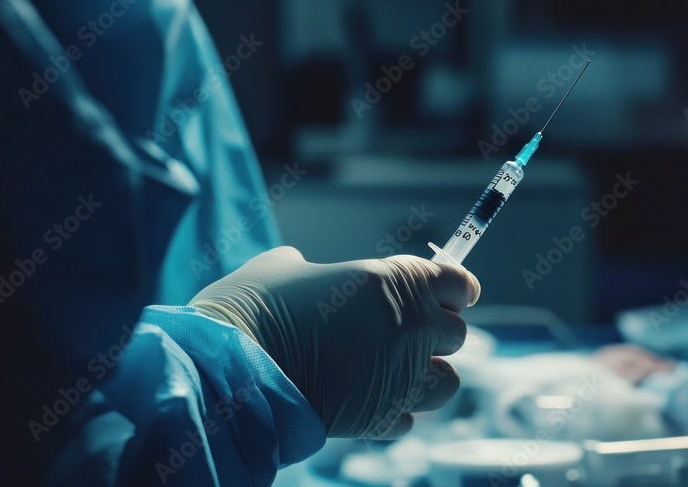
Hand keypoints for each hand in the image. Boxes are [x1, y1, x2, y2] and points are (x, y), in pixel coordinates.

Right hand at [189, 246, 479, 437]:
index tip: (445, 295)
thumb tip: (306, 272)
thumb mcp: (284, 269)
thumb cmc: (250, 309)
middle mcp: (410, 329)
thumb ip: (314, 270)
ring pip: (447, 383)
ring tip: (394, 372)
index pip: (459, 283)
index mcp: (395, 281)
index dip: (451, 290)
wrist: (229, 373)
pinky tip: (369, 400)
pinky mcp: (381, 419)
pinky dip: (396, 412)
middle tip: (404, 333)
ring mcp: (400, 378)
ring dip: (426, 377)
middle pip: (456, 334)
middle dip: (435, 334)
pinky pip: (409, 419)